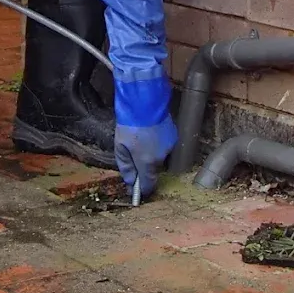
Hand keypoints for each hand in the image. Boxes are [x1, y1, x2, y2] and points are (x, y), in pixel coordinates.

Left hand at [112, 74, 175, 199]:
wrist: (144, 100)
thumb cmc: (129, 123)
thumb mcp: (120, 146)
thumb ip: (126, 166)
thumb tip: (130, 182)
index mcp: (147, 161)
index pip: (148, 183)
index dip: (143, 190)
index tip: (137, 192)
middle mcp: (161, 156)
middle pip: (153, 169)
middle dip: (144, 165)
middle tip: (133, 154)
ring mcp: (170, 145)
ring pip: (159, 156)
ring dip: (150, 152)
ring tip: (140, 138)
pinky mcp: (173, 135)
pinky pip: (163, 145)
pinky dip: (156, 142)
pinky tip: (148, 132)